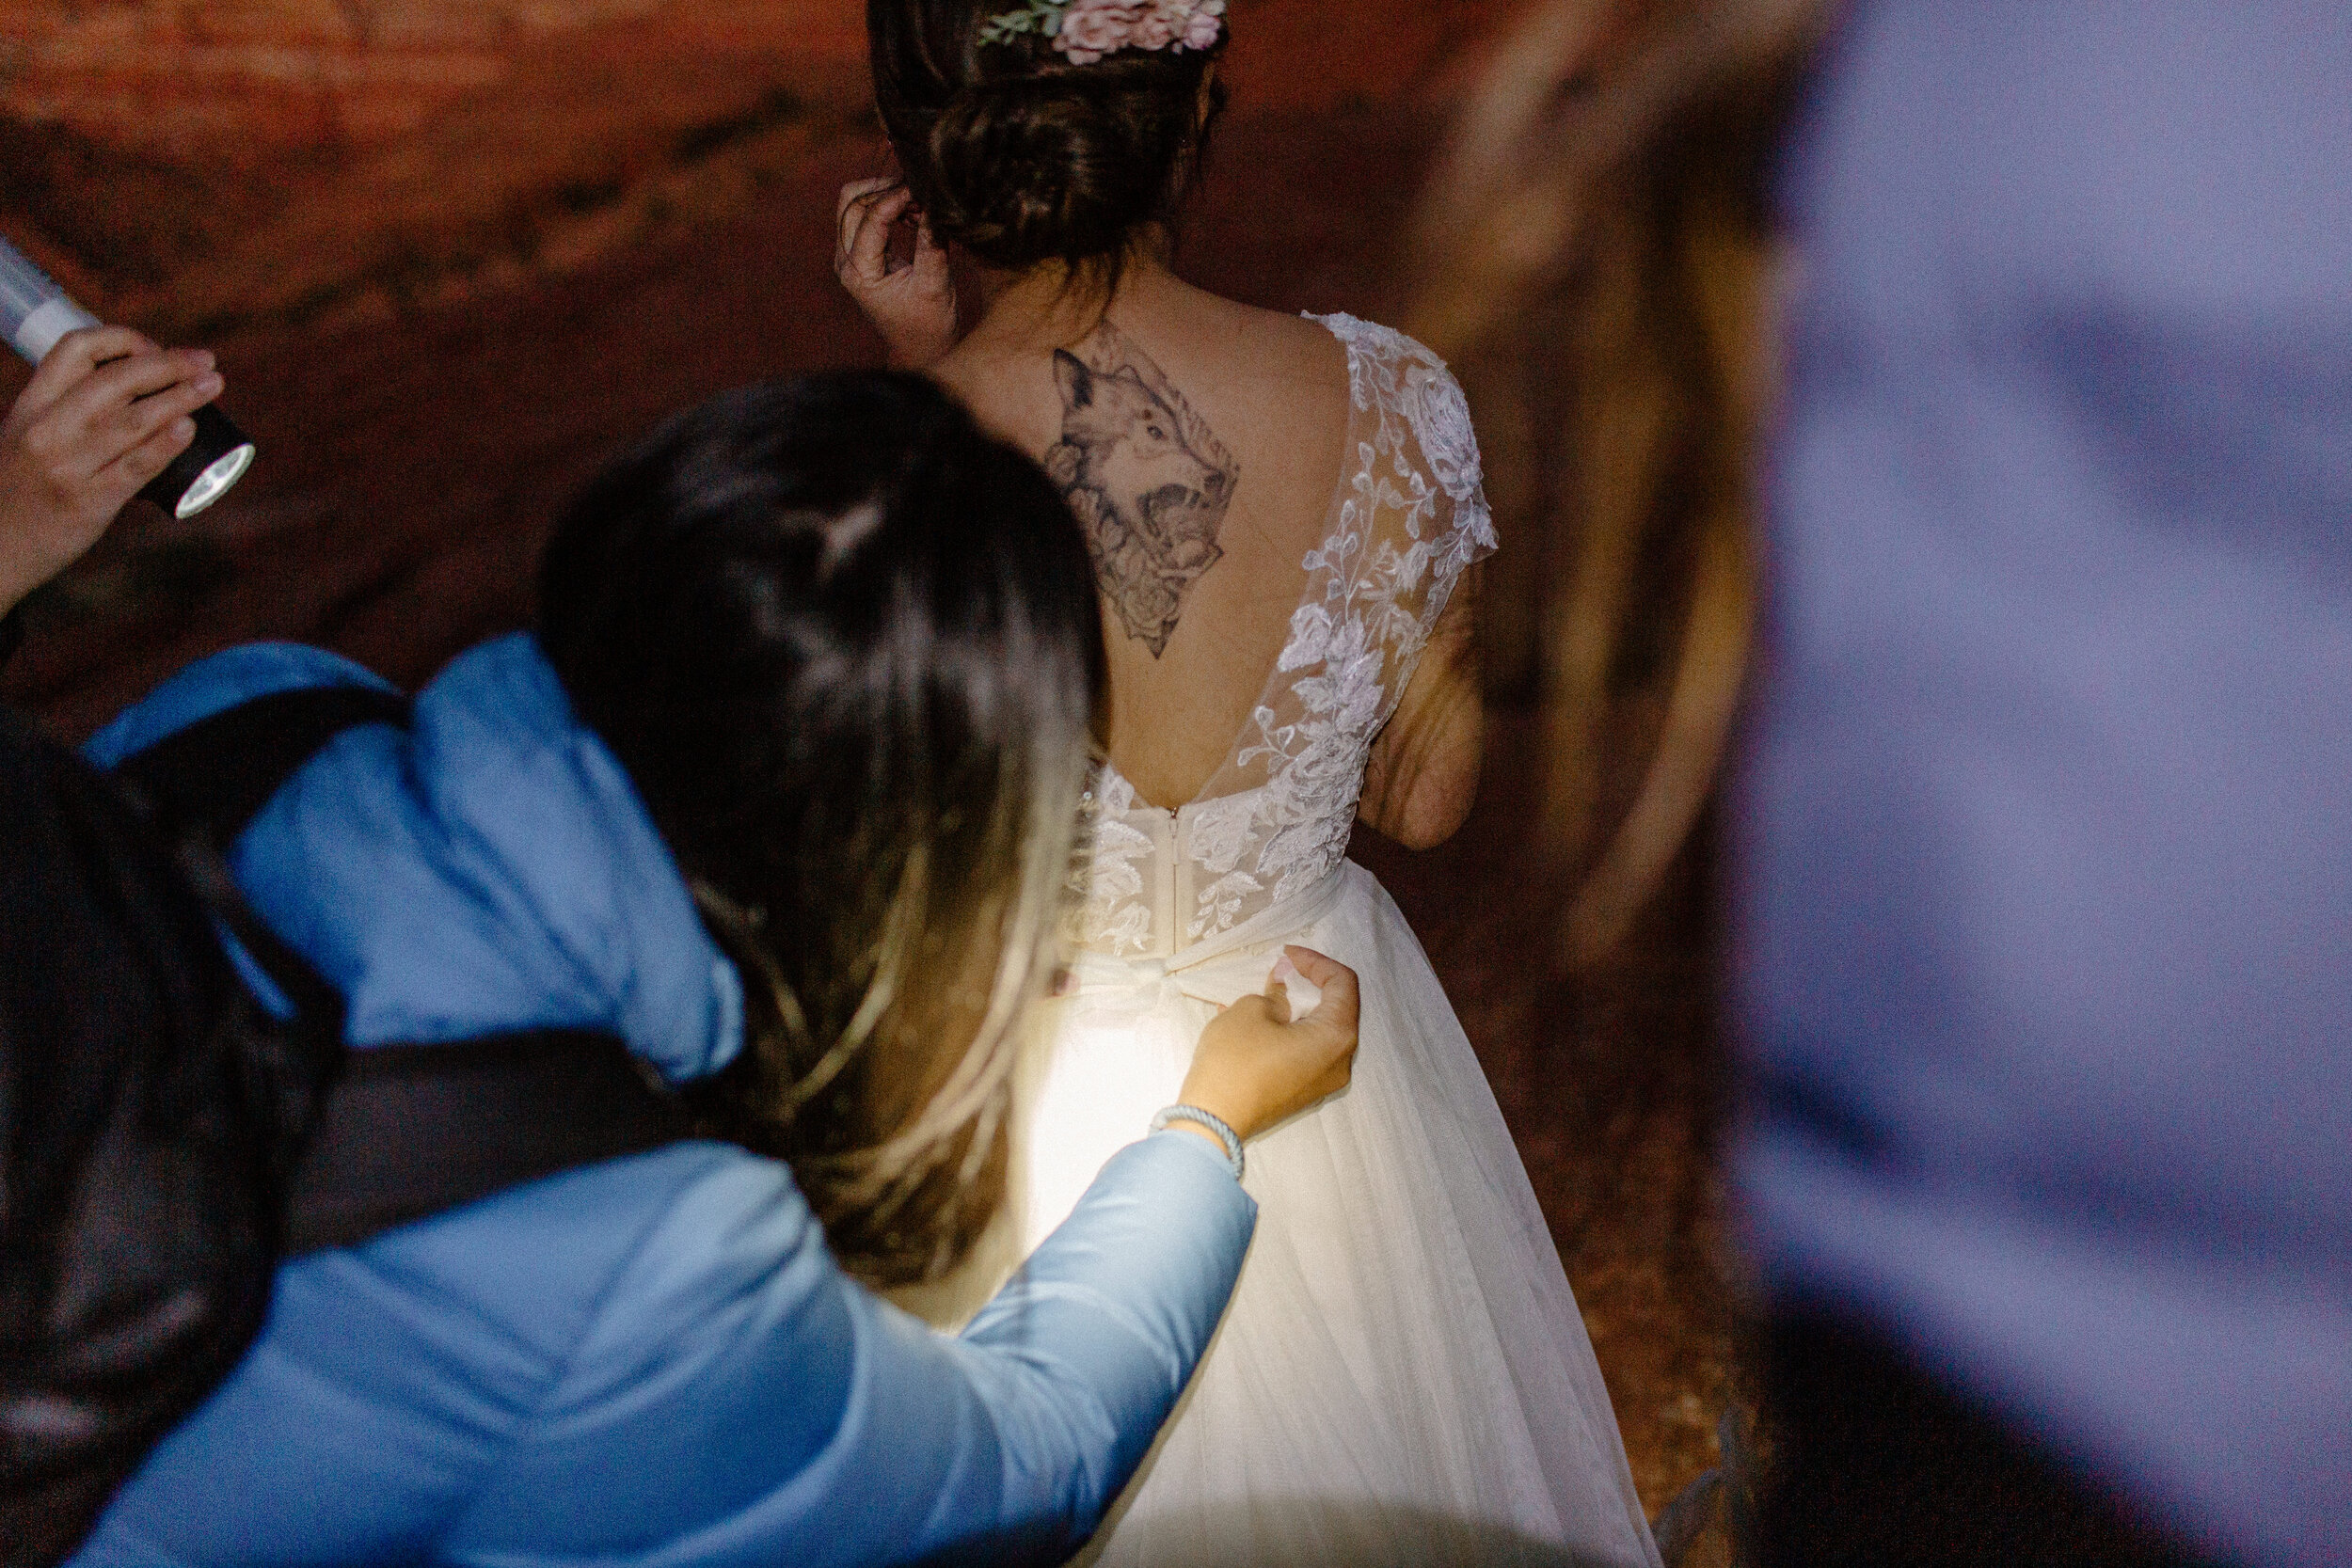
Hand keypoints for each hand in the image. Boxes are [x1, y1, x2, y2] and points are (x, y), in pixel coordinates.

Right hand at [0, 327, 221, 615]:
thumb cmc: (19, 490)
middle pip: (115, 380)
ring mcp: (68, 466)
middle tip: (205, 361)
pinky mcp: (89, 502)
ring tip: (212, 384)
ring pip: (133, 420)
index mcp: (31, 406)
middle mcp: (47, 430)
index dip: (123, 339)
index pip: (75, 350)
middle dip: (167, 364)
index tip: (156, 348)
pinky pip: (135, 467)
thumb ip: (66, 413)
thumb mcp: (26, 437)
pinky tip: (189, 428)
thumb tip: (138, 394)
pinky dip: (166, 445)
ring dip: (181, 397)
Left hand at [835, 177, 958, 369]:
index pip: (871, 219)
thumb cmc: (928, 325)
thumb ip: (932, 244)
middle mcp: (846, 261)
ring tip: (920, 206)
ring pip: (855, 204)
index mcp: (860, 273)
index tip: (924, 188)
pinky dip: (888, 206)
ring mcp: (849, 256)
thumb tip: (935, 205)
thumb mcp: (935, 285)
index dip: (897, 197)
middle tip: (919, 192)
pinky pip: (865, 215)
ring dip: (886, 196)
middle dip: (884, 189)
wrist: (919, 348)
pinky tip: (913, 215)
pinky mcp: (860, 253)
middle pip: (851, 202)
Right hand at [1177, 946, 1360, 1142]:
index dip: (1315, 961)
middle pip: (1336, 1009)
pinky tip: (1255, 1019)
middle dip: (1308, 985)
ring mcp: (1323, 1081)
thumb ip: (1277, 992)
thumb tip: (1285, 985)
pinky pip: (1304, 1051)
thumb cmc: (1235, 1061)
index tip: (1285, 955)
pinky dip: (1287, 1030)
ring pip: (1318, 1031)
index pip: (1342, 984)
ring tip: (1262, 993)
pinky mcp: (1303, 1092)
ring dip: (1295, 1007)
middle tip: (1278, 972)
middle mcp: (1340, 1062)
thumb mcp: (1252, 1011)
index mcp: (1337, 1037)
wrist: (1213, 1121)